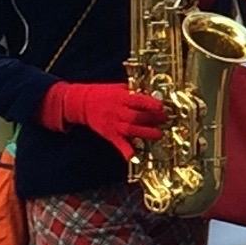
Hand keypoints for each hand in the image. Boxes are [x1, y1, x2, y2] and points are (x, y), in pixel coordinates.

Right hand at [49, 81, 168, 159]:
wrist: (81, 103)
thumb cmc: (103, 94)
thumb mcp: (119, 88)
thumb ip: (134, 93)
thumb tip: (152, 96)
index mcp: (121, 98)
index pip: (138, 101)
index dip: (150, 104)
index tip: (161, 106)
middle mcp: (118, 111)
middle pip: (137, 117)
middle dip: (152, 119)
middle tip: (164, 119)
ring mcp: (113, 124)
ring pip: (131, 130)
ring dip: (146, 133)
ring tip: (159, 134)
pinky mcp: (109, 134)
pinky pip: (119, 143)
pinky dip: (126, 150)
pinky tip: (134, 156)